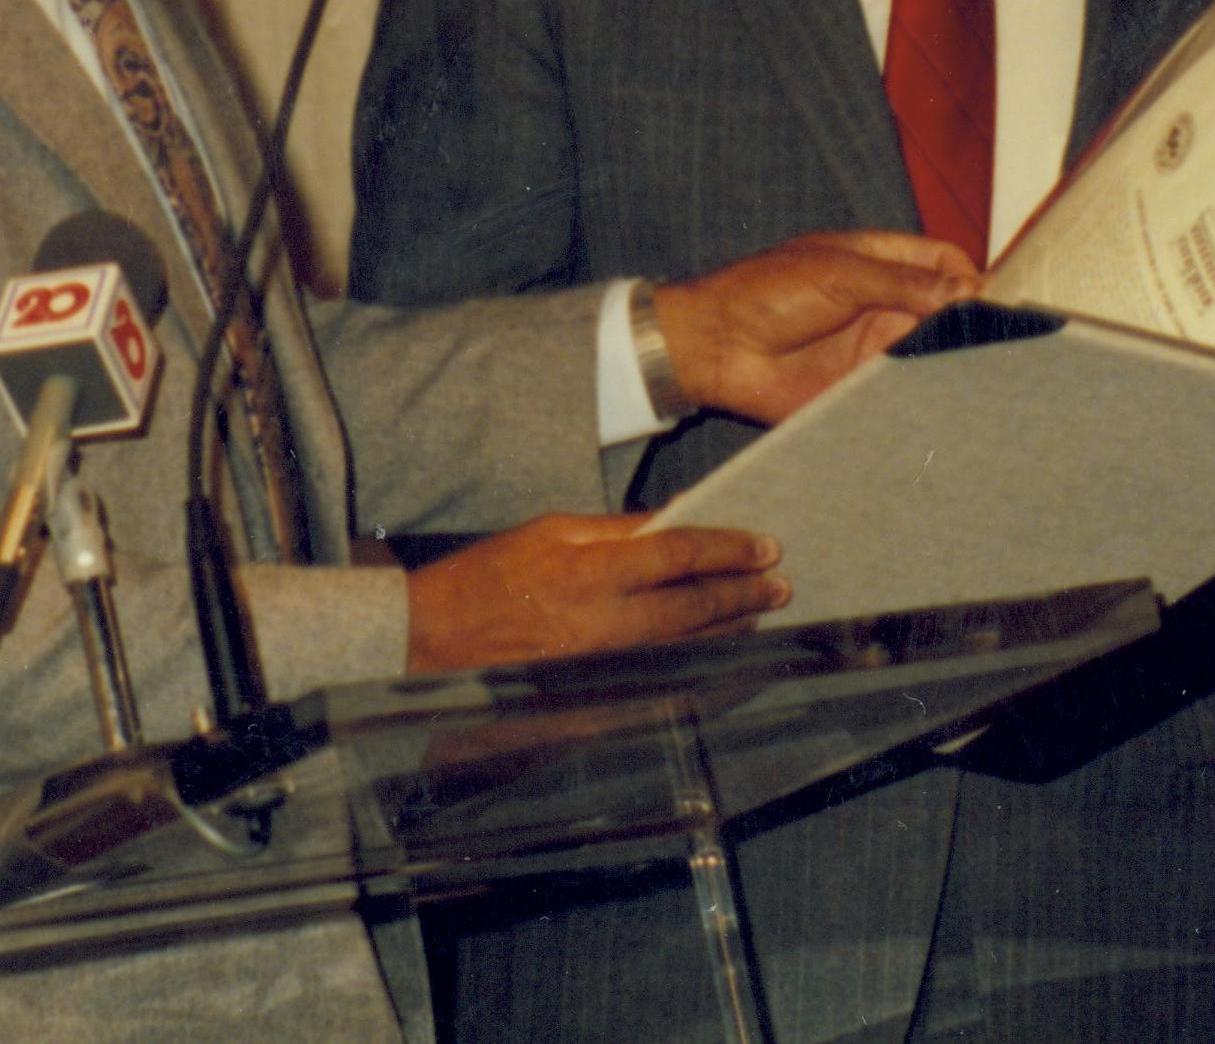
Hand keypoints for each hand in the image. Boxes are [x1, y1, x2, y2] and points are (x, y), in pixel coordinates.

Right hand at [404, 514, 786, 670]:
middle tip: (780, 586)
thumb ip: (615, 528)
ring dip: (728, 633)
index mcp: (592, 571)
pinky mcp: (594, 694)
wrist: (434, 640)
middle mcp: (604, 622)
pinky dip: (695, 670)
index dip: (729, 551)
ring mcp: (602, 665)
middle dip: (743, 596)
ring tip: (757, 617)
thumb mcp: (550, 530)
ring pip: (686, 649)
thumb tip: (670, 521)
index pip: (680, 556)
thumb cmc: (487, 577)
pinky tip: (717, 663)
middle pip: (695, 608)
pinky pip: (660, 682)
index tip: (764, 547)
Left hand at [654, 231, 979, 423]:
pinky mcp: (865, 388)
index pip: (946, 265)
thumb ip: (904, 283)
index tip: (994, 301)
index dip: (973, 279)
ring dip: (956, 362)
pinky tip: (952, 404)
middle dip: (974, 324)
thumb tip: (970, 289)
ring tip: (987, 376)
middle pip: (949, 311)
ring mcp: (878, 348)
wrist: (717, 348)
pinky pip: (907, 392)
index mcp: (881, 262)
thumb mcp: (840, 274)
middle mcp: (886, 304)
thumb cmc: (765, 293)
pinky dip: (929, 397)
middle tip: (1003, 343)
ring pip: (935, 354)